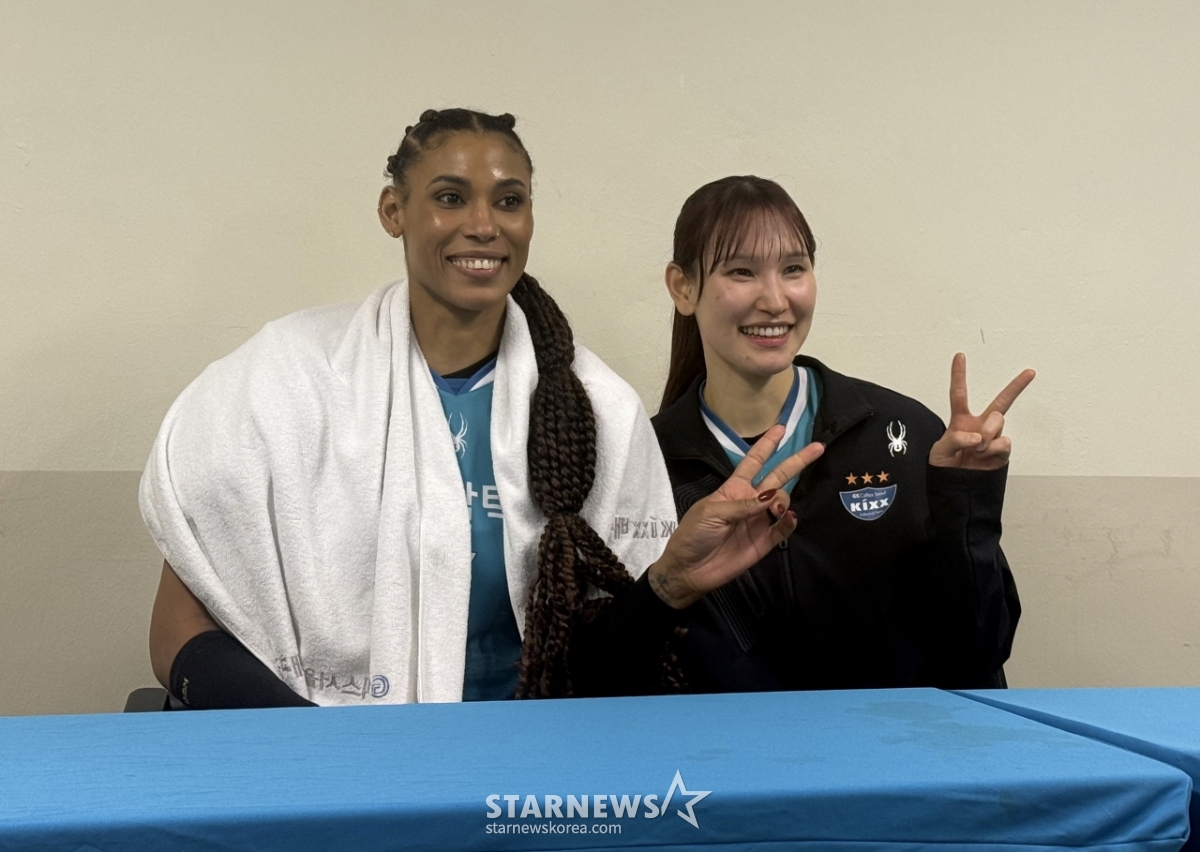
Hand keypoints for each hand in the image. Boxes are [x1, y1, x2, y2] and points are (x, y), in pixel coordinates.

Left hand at [647, 426, 824, 608]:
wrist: (689, 570)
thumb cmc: (693, 534)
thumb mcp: (711, 512)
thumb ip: (742, 504)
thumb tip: (771, 496)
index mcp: (734, 488)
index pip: (754, 461)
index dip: (767, 445)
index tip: (781, 428)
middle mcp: (750, 501)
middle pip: (778, 476)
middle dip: (797, 461)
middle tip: (818, 447)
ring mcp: (760, 521)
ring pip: (783, 500)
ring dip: (784, 499)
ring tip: (776, 509)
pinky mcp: (765, 542)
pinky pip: (784, 528)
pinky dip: (790, 522)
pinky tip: (789, 517)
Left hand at [928, 352, 1034, 469]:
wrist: (956, 487)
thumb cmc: (945, 467)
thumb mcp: (939, 451)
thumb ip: (954, 439)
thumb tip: (976, 436)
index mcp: (961, 420)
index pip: (959, 394)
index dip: (959, 375)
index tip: (960, 356)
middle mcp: (980, 426)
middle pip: (1002, 402)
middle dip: (1017, 386)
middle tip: (1029, 373)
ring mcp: (993, 438)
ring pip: (998, 421)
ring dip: (986, 433)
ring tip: (975, 448)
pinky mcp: (1002, 452)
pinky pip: (1003, 442)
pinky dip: (992, 448)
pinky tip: (984, 456)